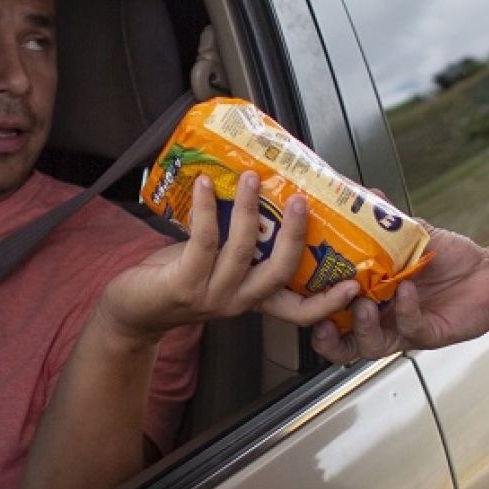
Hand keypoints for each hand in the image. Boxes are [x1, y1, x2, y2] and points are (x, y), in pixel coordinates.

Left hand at [96, 172, 359, 340]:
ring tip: (249, 177)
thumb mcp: (221, 263)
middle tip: (303, 200)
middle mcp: (239, 302)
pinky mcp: (183, 285)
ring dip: (246, 209)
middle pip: (279, 274)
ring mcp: (212, 296)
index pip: (299, 312)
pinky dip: (206, 209)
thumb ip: (246, 242)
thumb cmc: (180, 276)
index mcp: (254, 299)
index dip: (328, 302)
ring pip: (242, 251)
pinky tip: (204, 184)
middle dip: (295, 236)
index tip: (355, 284)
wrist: (133, 307)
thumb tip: (266, 190)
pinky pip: (203, 242)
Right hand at [309, 224, 488, 363]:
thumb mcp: (409, 235)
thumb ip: (383, 220)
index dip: (310, 308)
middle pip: (341, 342)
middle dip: (326, 335)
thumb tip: (364, 192)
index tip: (299, 290)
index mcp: (368, 295)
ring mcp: (402, 329)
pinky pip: (409, 327)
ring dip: (362, 326)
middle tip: (323, 314)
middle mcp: (381, 319)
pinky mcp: (428, 334)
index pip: (329, 311)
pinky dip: (404, 309)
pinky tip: (406, 289)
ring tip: (363, 303)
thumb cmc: (447, 259)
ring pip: (370, 345)